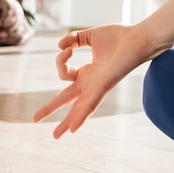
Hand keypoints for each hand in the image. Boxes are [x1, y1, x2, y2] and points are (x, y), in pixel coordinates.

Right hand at [33, 24, 162, 138]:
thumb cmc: (120, 37)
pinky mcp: (104, 87)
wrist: (139, 38)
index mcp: (88, 73)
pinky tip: (72, 130)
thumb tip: (59, 47)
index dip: (60, 59)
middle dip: (50, 109)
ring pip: (77, 109)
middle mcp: (91, 83)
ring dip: (65, 122)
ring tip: (55, 136)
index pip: (64, 73)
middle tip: (34, 120)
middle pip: (66, 99)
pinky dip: (81, 117)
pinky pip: (90, 105)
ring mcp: (97, 88)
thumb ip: (73, 39)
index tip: (68, 47)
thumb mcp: (89, 36)